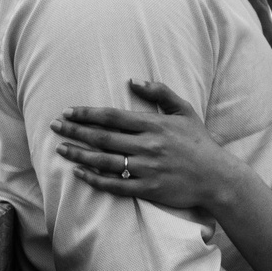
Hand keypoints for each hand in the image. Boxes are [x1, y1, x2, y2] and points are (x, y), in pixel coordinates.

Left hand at [52, 80, 244, 213]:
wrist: (217, 177)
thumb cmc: (199, 142)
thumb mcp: (185, 111)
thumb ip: (160, 93)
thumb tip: (133, 81)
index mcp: (154, 125)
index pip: (112, 116)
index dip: (87, 114)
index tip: (68, 111)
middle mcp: (147, 145)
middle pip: (102, 137)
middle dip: (75, 131)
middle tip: (54, 126)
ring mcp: (146, 168)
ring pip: (104, 161)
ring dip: (79, 155)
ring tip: (60, 149)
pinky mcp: (147, 188)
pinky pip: (115, 184)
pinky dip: (94, 179)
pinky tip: (79, 173)